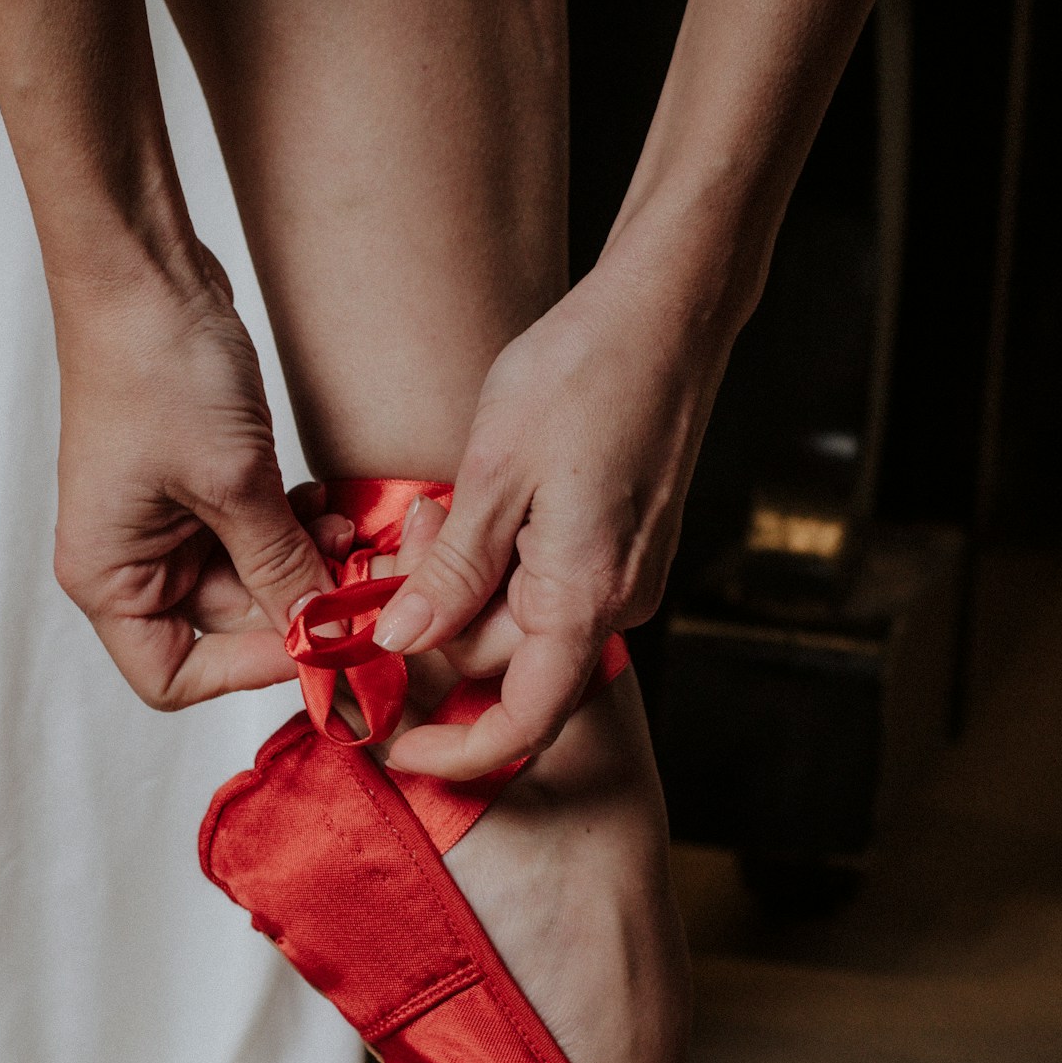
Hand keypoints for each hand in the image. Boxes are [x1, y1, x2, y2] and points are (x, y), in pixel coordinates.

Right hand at [51, 258, 335, 709]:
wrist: (142, 270)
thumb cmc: (157, 370)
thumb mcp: (232, 483)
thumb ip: (280, 568)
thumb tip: (325, 637)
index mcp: (109, 578)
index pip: (173, 678)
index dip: (249, 671)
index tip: (316, 644)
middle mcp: (128, 562)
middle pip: (223, 628)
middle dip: (295, 604)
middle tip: (364, 580)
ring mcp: (161, 524)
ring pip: (249, 579)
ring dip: (304, 562)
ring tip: (350, 531)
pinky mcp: (194, 487)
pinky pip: (253, 534)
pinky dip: (293, 528)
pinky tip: (328, 503)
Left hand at [370, 258, 733, 777]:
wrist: (665, 311)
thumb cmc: (587, 373)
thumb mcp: (492, 474)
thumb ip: (449, 573)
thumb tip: (402, 641)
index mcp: (586, 596)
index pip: (523, 722)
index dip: (455, 751)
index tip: (397, 746)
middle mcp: (615, 599)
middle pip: (500, 662)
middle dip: (435, 618)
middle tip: (407, 537)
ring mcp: (620, 575)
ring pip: (512, 620)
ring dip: (458, 580)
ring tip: (441, 504)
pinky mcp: (615, 548)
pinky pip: (536, 585)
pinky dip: (491, 560)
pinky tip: (474, 503)